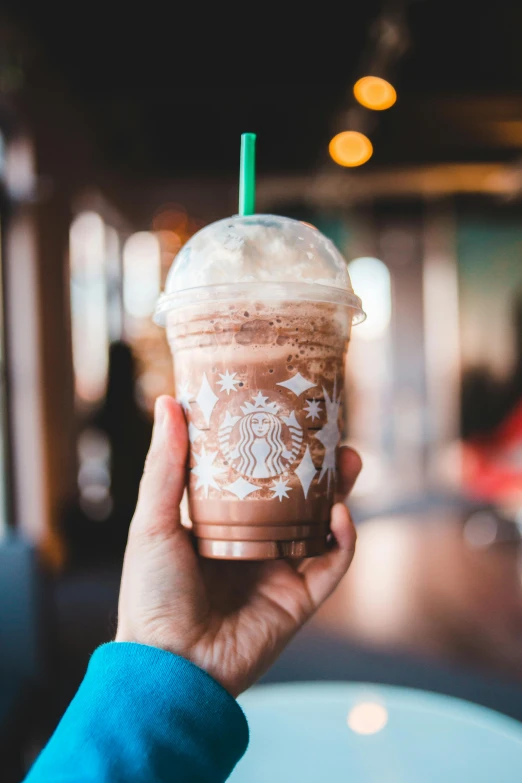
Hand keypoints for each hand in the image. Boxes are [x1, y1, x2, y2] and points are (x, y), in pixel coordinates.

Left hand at [116, 396, 360, 696]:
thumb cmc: (152, 595)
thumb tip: (167, 403)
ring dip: (341, 493)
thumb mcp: (154, 522)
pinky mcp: (299, 600)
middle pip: (296, 497)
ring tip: (349, 459)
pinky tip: (340, 513)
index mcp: (219, 526)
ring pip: (322, 525)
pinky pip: (331, 565)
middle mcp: (253, 545)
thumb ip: (165, 466)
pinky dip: (342, 540)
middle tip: (329, 433)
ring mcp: (279, 572)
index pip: (253, 479)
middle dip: (316, 466)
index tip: (283, 414)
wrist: (170, 666)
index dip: (271, 448)